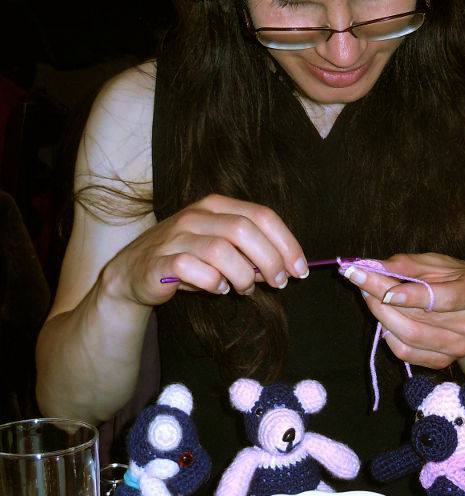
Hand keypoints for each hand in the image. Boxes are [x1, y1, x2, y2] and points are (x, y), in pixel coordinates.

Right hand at [101, 194, 307, 306]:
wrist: (134, 273)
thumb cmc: (187, 258)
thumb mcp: (221, 247)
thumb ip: (250, 251)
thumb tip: (285, 266)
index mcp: (216, 205)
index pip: (261, 215)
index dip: (285, 242)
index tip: (300, 268)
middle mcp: (197, 215)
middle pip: (244, 230)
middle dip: (270, 260)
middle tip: (279, 283)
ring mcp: (176, 236)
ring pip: (221, 250)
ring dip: (242, 275)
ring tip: (244, 289)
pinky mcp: (160, 260)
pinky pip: (193, 269)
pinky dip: (214, 283)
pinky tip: (219, 289)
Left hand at [339, 252, 464, 370]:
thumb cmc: (461, 283)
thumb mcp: (444, 265)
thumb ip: (411, 264)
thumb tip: (376, 265)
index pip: (437, 298)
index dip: (405, 293)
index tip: (371, 279)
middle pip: (416, 318)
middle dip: (379, 297)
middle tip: (358, 279)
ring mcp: (458, 348)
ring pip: (408, 337)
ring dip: (380, 315)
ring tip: (368, 295)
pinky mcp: (444, 362)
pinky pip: (406, 353)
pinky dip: (388, 336)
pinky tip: (385, 319)